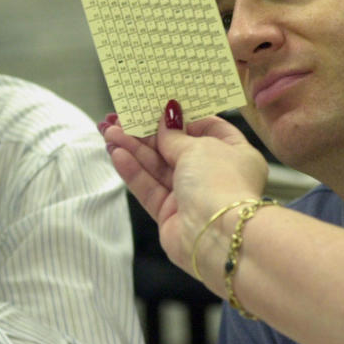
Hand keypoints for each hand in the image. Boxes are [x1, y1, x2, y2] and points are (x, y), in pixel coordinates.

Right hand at [102, 101, 268, 282]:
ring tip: (109, 132)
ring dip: (133, 149)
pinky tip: (116, 154)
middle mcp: (214, 174)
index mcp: (234, 154)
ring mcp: (192, 196)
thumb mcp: (198, 147)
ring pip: (157, 168)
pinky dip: (133, 171)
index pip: (206, 128)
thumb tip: (166, 117)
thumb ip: (175, 134)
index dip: (180, 117)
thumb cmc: (220, 184)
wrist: (218, 237)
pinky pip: (149, 188)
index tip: (156, 106)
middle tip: (119, 119)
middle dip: (146, 133)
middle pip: (175, 148)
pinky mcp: (171, 215)